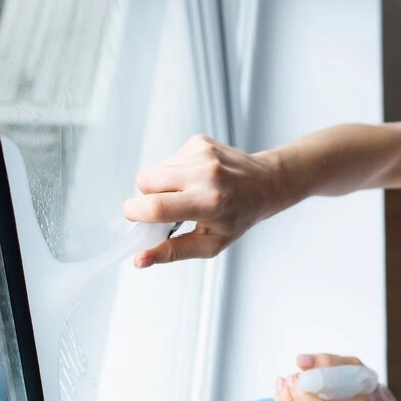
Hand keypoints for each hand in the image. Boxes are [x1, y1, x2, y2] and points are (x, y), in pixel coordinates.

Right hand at [122, 134, 281, 267]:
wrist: (265, 184)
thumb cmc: (239, 217)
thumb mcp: (210, 244)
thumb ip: (172, 252)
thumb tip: (140, 260)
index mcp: (208, 203)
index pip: (156, 206)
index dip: (135, 213)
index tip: (135, 218)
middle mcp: (205, 174)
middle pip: (145, 181)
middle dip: (147, 197)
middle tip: (168, 208)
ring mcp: (201, 154)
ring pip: (155, 170)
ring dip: (163, 184)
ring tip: (186, 192)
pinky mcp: (199, 141)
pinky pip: (168, 159)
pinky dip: (175, 171)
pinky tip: (194, 178)